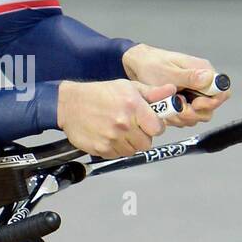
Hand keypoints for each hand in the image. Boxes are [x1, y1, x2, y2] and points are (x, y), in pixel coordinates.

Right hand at [56, 79, 175, 157]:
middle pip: (146, 143)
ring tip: (119, 130)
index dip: (155, 126)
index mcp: (132, 106)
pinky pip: (117, 155)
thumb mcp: (127, 87)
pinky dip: (116, 148)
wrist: (69, 104)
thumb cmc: (99, 94)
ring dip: (129, 143)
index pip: (158, 128)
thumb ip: (152, 93)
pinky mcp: (101, 149)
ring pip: (132, 150)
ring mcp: (112, 138)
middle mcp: (123, 123)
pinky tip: (109, 135)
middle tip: (133, 127)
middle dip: (142, 136)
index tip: (149, 123)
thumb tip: (172, 92)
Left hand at [121, 43, 229, 127]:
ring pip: (198, 115)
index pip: (222, 91)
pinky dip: (176, 118)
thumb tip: (209, 78)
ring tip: (168, 108)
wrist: (136, 67)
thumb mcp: (169, 72)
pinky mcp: (184, 103)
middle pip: (210, 107)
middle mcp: (201, 84)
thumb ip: (189, 77)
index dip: (212, 102)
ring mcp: (193, 94)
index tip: (195, 103)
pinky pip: (187, 117)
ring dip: (183, 117)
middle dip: (194, 112)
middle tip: (178, 109)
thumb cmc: (152, 65)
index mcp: (203, 72)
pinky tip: (165, 111)